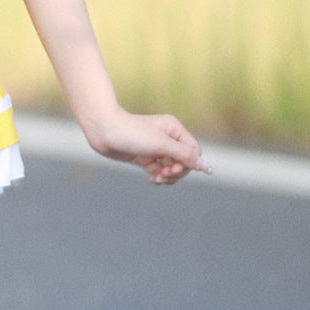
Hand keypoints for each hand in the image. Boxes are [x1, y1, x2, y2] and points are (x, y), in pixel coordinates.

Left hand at [82, 107, 209, 185]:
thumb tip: (206, 167)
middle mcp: (168, 138)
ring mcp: (156, 148)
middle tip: (162, 174)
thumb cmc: (132, 134)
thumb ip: (184, 155)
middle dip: (176, 172)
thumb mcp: (161, 144)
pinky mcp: (145, 157)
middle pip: (184, 162)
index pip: (193, 152)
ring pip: (171, 168)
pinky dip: (158, 176)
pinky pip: (159, 170)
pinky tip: (151, 179)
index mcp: (175, 130)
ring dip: (167, 176)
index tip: (173, 168)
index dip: (187, 164)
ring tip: (155, 178)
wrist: (103, 132)